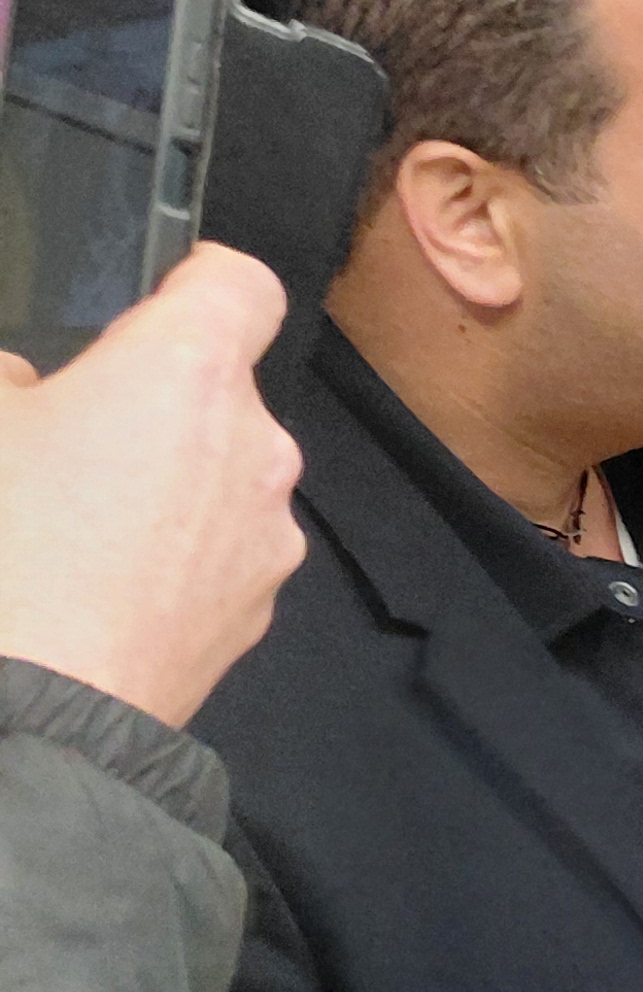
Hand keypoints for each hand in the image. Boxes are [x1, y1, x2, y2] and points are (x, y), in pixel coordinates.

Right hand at [0, 247, 304, 727]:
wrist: (35, 708)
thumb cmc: (2, 553)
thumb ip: (6, 388)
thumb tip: (24, 388)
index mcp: (186, 371)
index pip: (243, 286)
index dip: (202, 283)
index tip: (161, 297)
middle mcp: (254, 443)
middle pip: (221, 393)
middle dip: (153, 406)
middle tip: (65, 442)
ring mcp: (266, 531)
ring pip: (221, 477)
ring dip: (165, 483)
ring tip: (71, 527)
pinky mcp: (258, 608)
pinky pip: (219, 551)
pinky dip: (173, 553)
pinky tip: (99, 585)